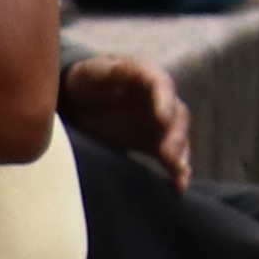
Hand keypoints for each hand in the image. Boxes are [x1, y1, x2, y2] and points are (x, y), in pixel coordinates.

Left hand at [56, 49, 191, 178]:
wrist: (78, 99)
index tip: (162, 119)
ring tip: (178, 172)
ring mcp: (160, 123)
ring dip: (180, 155)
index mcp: (148, 76)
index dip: (164, 102)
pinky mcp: (153, 143)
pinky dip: (177, 171)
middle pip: (176, 116)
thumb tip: (121, 73)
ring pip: (178, 138)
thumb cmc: (87, 80)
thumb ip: (111, 73)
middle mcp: (161, 100)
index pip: (162, 86)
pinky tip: (179, 186)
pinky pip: (170, 157)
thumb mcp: (95, 72)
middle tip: (168, 155)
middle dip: (175, 135)